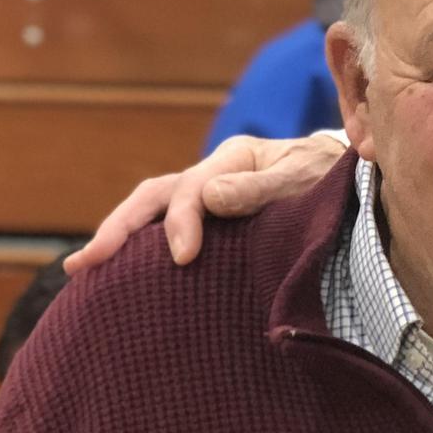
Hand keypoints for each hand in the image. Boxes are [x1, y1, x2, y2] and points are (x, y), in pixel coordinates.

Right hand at [65, 133, 347, 273]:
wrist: (350, 180)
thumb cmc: (332, 181)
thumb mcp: (307, 179)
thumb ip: (263, 189)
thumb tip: (209, 198)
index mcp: (236, 158)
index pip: (193, 188)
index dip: (183, 222)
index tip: (182, 258)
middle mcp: (214, 174)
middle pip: (154, 195)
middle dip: (119, 228)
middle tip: (87, 263)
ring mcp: (209, 196)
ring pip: (151, 211)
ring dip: (117, 237)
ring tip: (81, 268)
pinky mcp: (212, 222)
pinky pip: (166, 231)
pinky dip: (140, 250)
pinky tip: (116, 275)